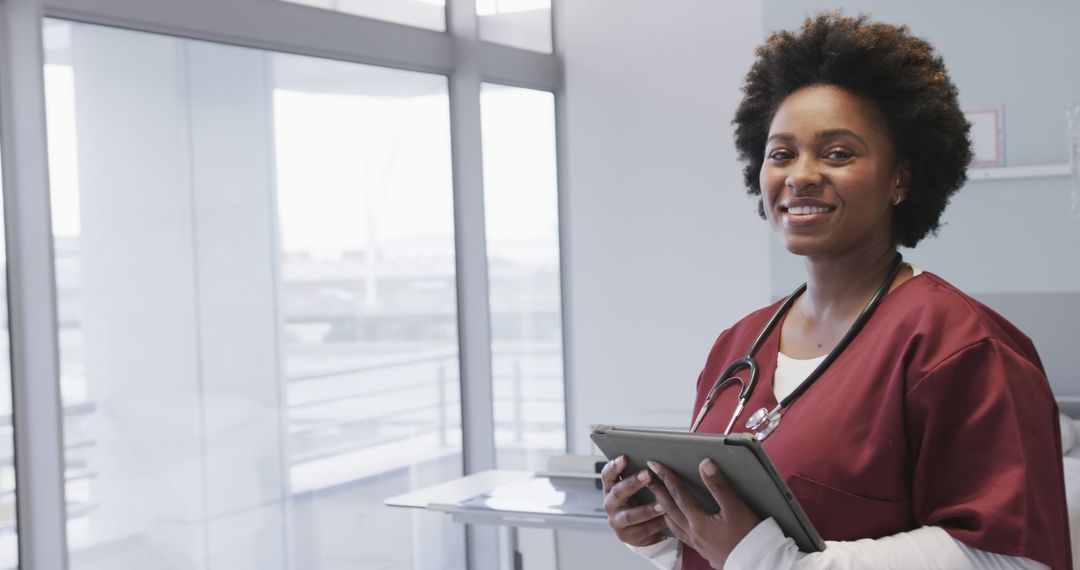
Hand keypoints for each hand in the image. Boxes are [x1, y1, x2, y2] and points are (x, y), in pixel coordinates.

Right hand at [600, 455, 668, 545]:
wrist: (637, 529)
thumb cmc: (639, 501)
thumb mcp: (634, 489)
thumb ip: (638, 477)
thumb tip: (655, 461)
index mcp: (610, 489)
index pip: (607, 476)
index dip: (613, 467)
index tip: (624, 457)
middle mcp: (610, 505)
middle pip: (617, 493)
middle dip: (632, 483)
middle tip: (648, 475)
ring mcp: (617, 522)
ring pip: (629, 516)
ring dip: (646, 510)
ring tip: (662, 505)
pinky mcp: (627, 537)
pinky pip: (642, 531)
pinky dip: (655, 525)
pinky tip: (666, 520)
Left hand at [646, 459, 760, 568]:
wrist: (759, 563)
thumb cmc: (748, 537)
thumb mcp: (736, 508)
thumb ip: (719, 486)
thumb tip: (704, 464)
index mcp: (699, 521)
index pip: (678, 494)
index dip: (666, 476)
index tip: (654, 464)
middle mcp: (693, 533)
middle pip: (669, 509)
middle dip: (657, 492)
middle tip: (646, 479)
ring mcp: (697, 544)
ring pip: (673, 525)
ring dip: (662, 510)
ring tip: (656, 500)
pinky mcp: (704, 551)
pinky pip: (681, 536)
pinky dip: (674, 526)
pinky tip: (677, 524)